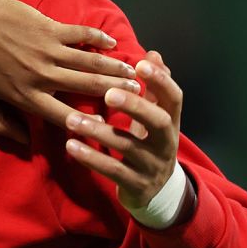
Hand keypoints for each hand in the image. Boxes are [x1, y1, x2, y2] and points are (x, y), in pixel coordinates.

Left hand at [0, 0, 138, 141]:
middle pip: (88, 87)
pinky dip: (98, 38)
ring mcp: (48, 50)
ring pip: (90, 62)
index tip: (110, 129)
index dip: (89, 124)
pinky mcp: (50, 28)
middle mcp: (43, 75)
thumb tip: (25, 144)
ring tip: (134, 73)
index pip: (65, 116)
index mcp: (27, 96)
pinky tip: (112, 44)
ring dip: (114, 67)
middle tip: (138, 95)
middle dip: (116, 92)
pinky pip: (81, 34)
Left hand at [65, 51, 182, 207]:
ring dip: (98, 132)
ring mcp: (152, 166)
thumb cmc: (149, 143)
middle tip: (108, 93)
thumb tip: (153, 54)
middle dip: (135, 106)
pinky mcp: (136, 184)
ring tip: (72, 120)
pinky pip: (113, 170)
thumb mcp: (155, 116)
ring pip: (128, 147)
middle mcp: (166, 143)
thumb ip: (153, 88)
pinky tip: (71, 146)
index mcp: (171, 122)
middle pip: (159, 122)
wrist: (157, 193)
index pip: (174, 98)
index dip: (162, 81)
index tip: (140, 63)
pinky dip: (91, 158)